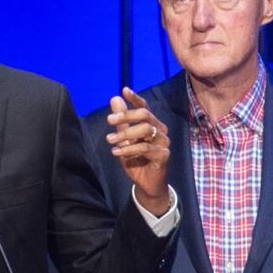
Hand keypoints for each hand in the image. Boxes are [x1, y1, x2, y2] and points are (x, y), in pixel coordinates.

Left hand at [106, 87, 170, 215]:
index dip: (135, 98)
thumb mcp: (124, 139)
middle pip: (145, 115)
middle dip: (126, 116)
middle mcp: (160, 130)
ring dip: (124, 134)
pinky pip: (145, 148)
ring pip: (144, 130)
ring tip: (110, 141)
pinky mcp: (164, 155)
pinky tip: (116, 152)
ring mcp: (163, 142)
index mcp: (151, 124)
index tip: (124, 90)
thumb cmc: (135, 159)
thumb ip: (121, 121)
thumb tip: (115, 98)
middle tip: (109, 121)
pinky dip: (128, 149)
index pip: (144, 107)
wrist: (145, 183)